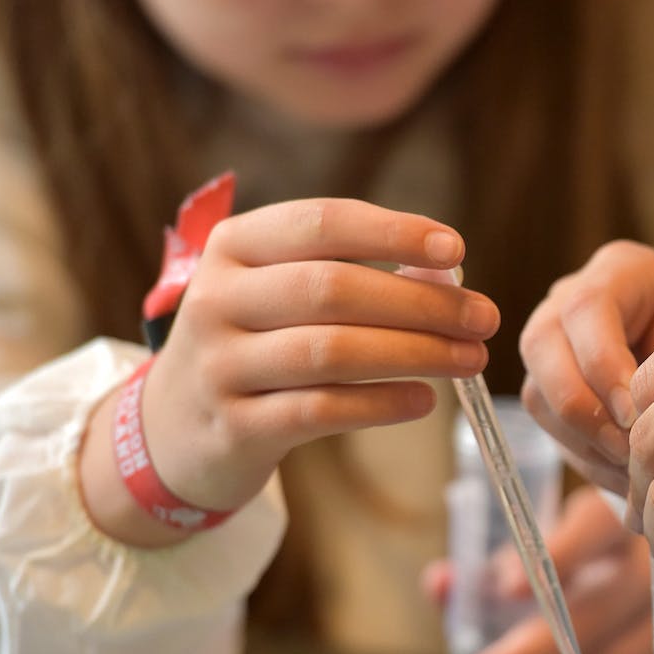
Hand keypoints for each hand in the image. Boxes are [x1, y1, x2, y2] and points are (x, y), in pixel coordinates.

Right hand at [112, 199, 498, 519]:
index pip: (321, 224)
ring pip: (330, 351)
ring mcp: (220, 365)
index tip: (455, 251)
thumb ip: (345, 274)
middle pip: (333, 289)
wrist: (170, 429)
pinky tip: (423, 400)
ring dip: (414, 353)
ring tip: (471, 360)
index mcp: (233, 247)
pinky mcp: (234, 427)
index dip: (392, 232)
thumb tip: (445, 278)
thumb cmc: (252, 345)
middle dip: (421, 303)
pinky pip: (319, 410)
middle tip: (483, 318)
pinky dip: (381, 404)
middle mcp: (217, 298)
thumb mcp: (275, 293)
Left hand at [426, 488, 653, 653]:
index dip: (558, 554)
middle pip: (594, 612)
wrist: (644, 591)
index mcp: (613, 522)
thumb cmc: (574, 570)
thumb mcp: (531, 557)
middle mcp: (652, 567)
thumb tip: (440, 583)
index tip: (508, 590)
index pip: (594, 526)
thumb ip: (483, 569)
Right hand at [518, 241, 653, 493]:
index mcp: (621, 272)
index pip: (587, 308)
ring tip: (636, 472)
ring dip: (584, 441)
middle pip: (541, 344)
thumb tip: (639, 431)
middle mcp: (573, 300)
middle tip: (629, 449)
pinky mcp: (555, 391)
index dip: (603, 365)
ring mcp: (556, 345)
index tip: (637, 414)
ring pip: (539, 394)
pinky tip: (631, 480)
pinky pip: (552, 429)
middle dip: (582, 407)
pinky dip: (589, 460)